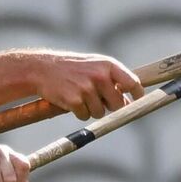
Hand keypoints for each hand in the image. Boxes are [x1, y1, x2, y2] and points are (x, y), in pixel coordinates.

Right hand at [29, 51, 144, 119]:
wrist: (42, 69)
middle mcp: (100, 76)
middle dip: (109, 106)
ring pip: (99, 112)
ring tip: (79, 96)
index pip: (132, 83)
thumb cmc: (72, 68)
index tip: (137, 101)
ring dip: (91, 109)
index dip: (137, 95)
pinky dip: (78, 112)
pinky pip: (84, 116)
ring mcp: (87, 88)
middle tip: (97, 99)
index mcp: (108, 65)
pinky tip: (70, 100)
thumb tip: (127, 102)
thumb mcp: (94, 66)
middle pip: (117, 104)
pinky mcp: (75, 100)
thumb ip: (112, 79)